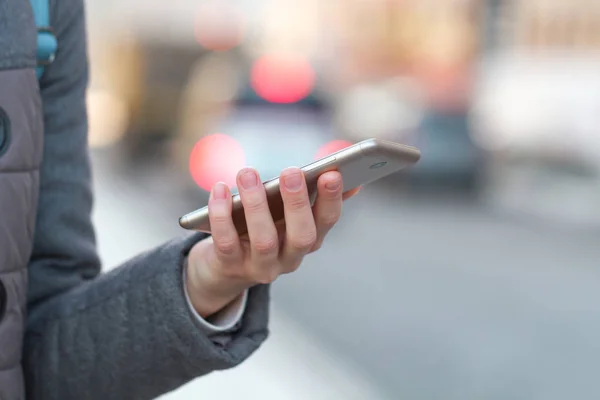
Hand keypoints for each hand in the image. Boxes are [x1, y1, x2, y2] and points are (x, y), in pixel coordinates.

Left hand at [186, 167, 358, 317]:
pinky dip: (221, 214)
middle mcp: (290, 258)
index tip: (332, 173)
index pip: (327, 221)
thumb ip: (311, 197)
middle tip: (291, 171)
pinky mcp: (230, 266)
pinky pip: (226, 242)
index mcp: (309, 240)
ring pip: (264, 240)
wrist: (226, 268)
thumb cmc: (263, 230)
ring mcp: (260, 266)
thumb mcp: (287, 217)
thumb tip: (341, 174)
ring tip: (247, 173)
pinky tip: (220, 189)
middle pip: (301, 236)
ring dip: (256, 204)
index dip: (332, 199)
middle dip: (297, 203)